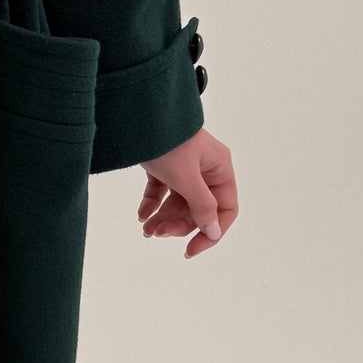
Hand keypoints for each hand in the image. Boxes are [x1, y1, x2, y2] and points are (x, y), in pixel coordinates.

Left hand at [137, 127, 235, 257]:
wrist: (137, 113)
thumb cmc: (167, 140)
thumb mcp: (186, 176)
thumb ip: (201, 206)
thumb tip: (214, 231)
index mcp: (220, 168)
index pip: (225, 209)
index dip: (211, 231)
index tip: (191, 249)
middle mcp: (205, 168)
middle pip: (198, 209)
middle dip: (178, 224)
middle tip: (157, 233)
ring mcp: (184, 167)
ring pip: (178, 202)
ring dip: (163, 218)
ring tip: (146, 229)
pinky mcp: (164, 165)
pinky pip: (162, 192)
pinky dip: (152, 205)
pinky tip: (141, 216)